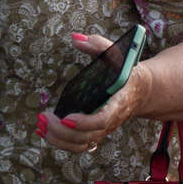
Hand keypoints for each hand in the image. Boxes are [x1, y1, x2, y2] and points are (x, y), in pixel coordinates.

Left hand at [36, 32, 149, 152]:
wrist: (142, 91)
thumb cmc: (127, 70)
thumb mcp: (119, 54)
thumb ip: (99, 45)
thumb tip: (76, 38)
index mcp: (118, 101)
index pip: (104, 119)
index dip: (85, 122)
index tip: (67, 118)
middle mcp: (111, 120)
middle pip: (87, 136)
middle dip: (62, 131)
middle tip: (43, 117)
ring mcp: (103, 129)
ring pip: (81, 145)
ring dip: (58, 140)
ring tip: (40, 126)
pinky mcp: (96, 132)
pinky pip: (79, 145)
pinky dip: (61, 142)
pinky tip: (45, 132)